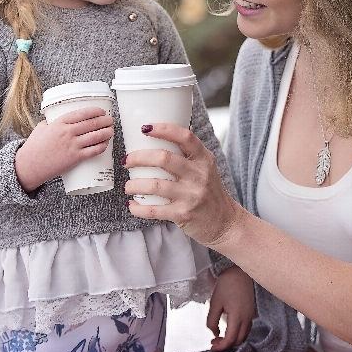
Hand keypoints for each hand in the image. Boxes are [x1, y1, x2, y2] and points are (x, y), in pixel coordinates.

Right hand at [14, 107, 113, 191]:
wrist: (30, 165)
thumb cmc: (34, 147)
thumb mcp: (41, 128)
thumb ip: (50, 122)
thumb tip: (55, 119)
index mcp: (60, 122)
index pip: (83, 113)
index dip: (96, 111)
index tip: (102, 111)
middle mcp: (68, 132)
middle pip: (93, 123)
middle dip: (105, 120)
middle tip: (110, 120)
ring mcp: (72, 145)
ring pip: (96, 136)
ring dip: (107, 132)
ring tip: (111, 130)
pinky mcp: (75, 158)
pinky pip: (94, 151)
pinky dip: (102, 146)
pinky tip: (106, 143)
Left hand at [124, 122, 245, 246]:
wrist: (225, 223)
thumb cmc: (209, 192)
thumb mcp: (206, 168)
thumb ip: (187, 156)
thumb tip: (155, 141)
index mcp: (204, 159)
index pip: (185, 137)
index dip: (164, 129)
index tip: (145, 128)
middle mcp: (200, 175)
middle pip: (164, 158)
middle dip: (139, 158)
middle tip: (127, 161)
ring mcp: (192, 195)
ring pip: (155, 185)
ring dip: (134, 185)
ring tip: (127, 186)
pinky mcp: (184, 214)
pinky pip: (154, 210)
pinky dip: (139, 208)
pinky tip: (132, 205)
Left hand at [207, 266, 254, 350]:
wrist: (239, 271)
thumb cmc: (227, 284)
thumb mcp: (215, 302)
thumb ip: (212, 320)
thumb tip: (214, 333)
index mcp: (237, 316)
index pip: (230, 339)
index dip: (221, 346)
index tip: (212, 346)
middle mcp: (247, 318)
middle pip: (239, 340)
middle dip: (227, 344)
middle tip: (215, 341)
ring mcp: (250, 314)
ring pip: (244, 335)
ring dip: (233, 339)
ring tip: (221, 336)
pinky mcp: (251, 310)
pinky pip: (246, 327)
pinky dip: (238, 332)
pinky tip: (229, 328)